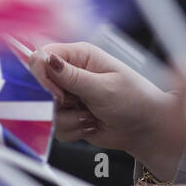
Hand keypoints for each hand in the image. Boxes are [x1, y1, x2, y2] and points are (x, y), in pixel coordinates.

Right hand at [30, 42, 185, 178]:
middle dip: (54, 102)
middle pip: (38, 85)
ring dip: (68, 119)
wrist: (146, 129)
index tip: (55, 93)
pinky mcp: (69, 116)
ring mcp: (69, 96)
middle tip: (75, 104)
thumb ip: (72, 76)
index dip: (42, 75)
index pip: (43, 57)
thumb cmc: (135, 100)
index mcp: (81, 56)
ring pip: (45, 110)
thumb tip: (47, 59)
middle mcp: (72, 73)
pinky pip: (55, 126)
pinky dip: (72, 129)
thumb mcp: (104, 87)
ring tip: (90, 116)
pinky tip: (91, 124)